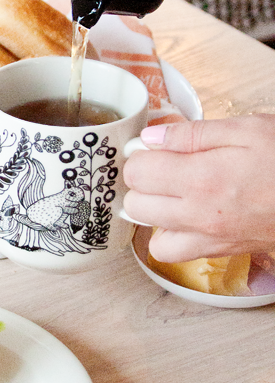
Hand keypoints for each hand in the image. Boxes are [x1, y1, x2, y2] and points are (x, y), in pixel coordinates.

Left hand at [123, 115, 274, 260]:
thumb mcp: (246, 129)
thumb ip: (193, 134)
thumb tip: (151, 137)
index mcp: (201, 178)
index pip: (137, 171)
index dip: (140, 155)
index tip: (152, 147)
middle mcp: (198, 214)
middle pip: (135, 203)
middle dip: (142, 181)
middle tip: (162, 165)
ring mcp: (208, 237)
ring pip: (149, 232)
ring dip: (152, 210)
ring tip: (170, 191)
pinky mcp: (219, 250)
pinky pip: (172, 253)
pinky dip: (169, 236)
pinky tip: (182, 215)